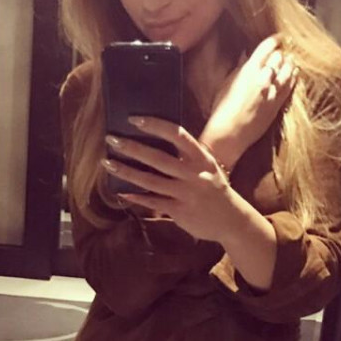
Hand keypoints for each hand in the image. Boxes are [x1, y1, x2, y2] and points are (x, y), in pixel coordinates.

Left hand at [101, 117, 240, 242]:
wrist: (232, 220)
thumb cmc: (215, 190)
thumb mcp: (208, 168)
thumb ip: (188, 156)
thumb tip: (159, 142)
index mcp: (201, 158)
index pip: (176, 135)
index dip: (154, 125)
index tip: (134, 120)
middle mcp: (193, 174)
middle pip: (158, 158)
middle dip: (132, 148)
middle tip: (111, 140)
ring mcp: (186, 193)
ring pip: (150, 181)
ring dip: (127, 172)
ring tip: (108, 164)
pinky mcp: (180, 211)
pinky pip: (153, 202)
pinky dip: (136, 197)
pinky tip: (121, 192)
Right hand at [204, 34, 299, 156]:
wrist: (228, 134)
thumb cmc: (221, 109)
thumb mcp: (226, 84)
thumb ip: (238, 68)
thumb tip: (246, 56)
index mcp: (249, 69)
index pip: (267, 48)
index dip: (276, 40)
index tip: (280, 37)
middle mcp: (264, 78)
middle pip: (278, 58)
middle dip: (281, 53)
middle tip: (284, 49)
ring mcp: (272, 92)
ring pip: (287, 72)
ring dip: (290, 64)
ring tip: (291, 60)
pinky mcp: (277, 106)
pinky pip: (289, 88)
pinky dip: (292, 78)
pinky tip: (294, 74)